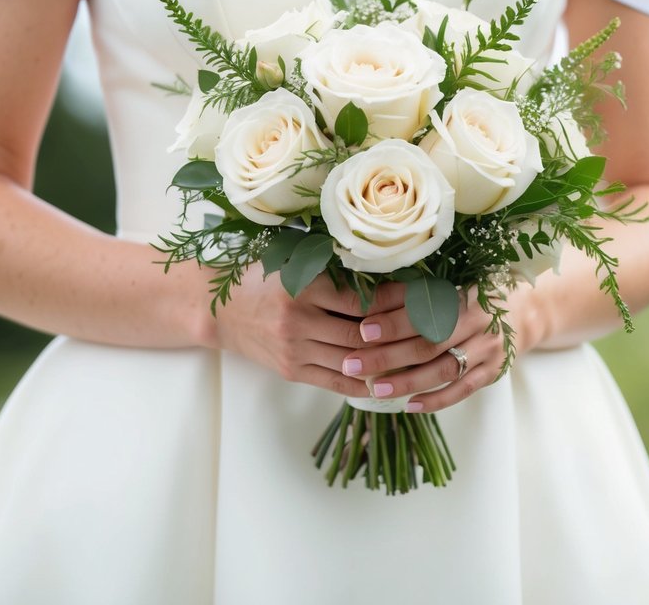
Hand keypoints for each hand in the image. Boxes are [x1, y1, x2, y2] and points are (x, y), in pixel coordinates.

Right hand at [211, 265, 403, 399]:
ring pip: (353, 361)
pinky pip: (337, 382)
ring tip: (418, 354)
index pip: (361, 299)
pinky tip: (390, 379)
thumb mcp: (293, 265)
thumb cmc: (261, 280)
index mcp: (302, 287)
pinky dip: (366, 382)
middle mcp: (298, 321)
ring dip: (388, 361)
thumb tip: (387, 273)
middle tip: (430, 326)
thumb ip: (333, 271)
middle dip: (399, 333)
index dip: (396, 301)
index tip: (422, 296)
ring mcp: (295, 350)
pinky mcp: (292, 371)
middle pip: (361, 334)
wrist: (218, 310)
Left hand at [340, 284, 534, 412]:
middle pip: (429, 344)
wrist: (522, 312)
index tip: (363, 331)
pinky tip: (409, 405)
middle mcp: (479, 323)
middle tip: (353, 364)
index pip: (423, 312)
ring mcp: (489, 350)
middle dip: (388, 356)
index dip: (392, 322)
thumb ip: (413, 295)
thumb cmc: (470, 298)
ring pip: (444, 371)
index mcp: (464, 296)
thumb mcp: (448, 288)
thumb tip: (366, 300)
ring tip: (376, 389)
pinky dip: (435, 401)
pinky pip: (462, 391)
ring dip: (407, 382)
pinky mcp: (493, 372)